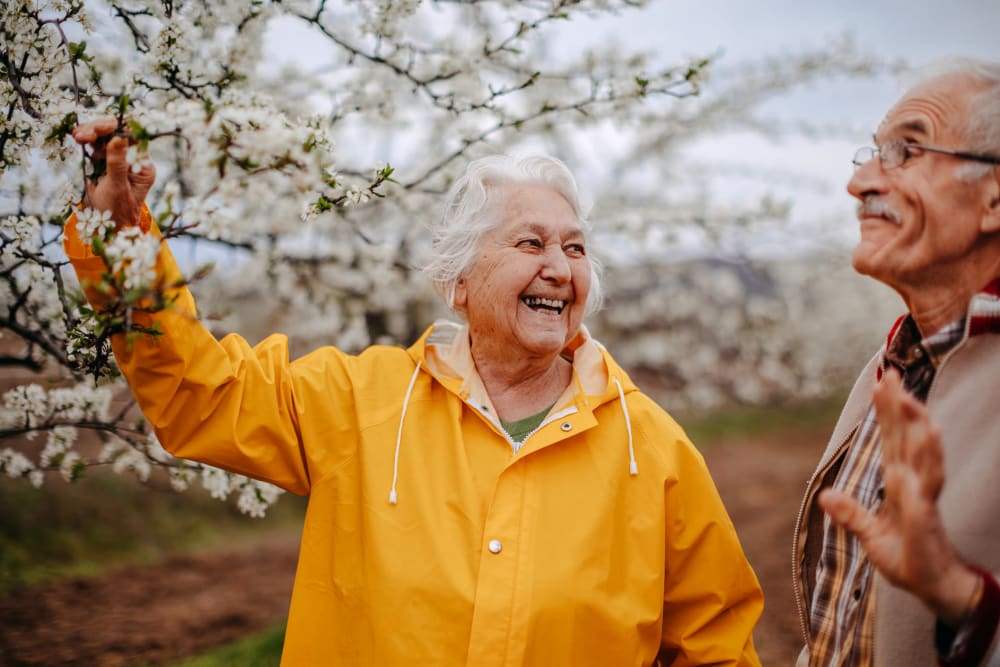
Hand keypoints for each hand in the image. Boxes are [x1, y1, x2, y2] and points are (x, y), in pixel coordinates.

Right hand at [72, 117, 155, 226]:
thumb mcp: (117, 187)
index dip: (114, 129)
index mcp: (143, 166)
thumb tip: (119, 138)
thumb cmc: (117, 211)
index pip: (132, 138)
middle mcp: (134, 160)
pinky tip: (78, 138)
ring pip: (106, 137)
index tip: (97, 129)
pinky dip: (88, 140)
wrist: (108, 227)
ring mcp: (120, 160)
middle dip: (99, 130)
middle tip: (81, 134)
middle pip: (118, 134)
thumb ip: (117, 163)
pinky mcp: (106, 162)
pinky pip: (98, 145)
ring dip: (91, 133)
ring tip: (77, 137)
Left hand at [818, 368, 979, 625]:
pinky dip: (928, 457)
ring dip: (915, 424)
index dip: (886, 412)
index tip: (882, 382)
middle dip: (898, 405)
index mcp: (897, 482)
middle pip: (904, 436)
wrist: (930, 587)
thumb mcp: (869, 534)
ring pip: (919, 451)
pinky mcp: (926, 511)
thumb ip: (849, 513)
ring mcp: (921, 494)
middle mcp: (911, 481)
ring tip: (908, 397)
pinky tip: (929, 434)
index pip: (890, 439)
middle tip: (891, 372)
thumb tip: (824, 495)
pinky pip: (928, 480)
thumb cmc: (906, 558)